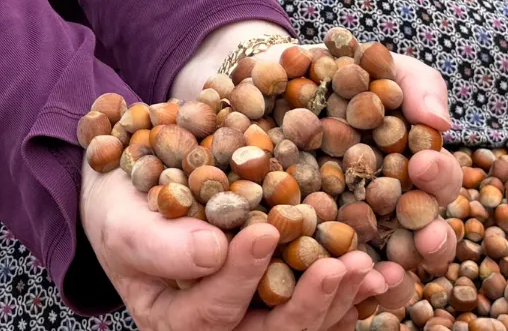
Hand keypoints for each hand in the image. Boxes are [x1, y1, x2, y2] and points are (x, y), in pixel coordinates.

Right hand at [80, 165, 390, 329]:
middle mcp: (220, 330)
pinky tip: (386, 272)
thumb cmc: (122, 207)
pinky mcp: (287, 300)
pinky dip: (357, 293)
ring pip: (305, 328)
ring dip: (343, 302)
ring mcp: (257, 319)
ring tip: (370, 268)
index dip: (242, 279)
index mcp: (176, 322)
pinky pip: (328, 311)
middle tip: (341, 264)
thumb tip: (211, 253)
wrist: (138, 191)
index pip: (213, 313)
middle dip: (310, 303)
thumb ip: (160, 243)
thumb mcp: (124, 220)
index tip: (266, 231)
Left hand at [175, 31, 463, 278]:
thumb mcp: (374, 64)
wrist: (263, 77)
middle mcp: (386, 214)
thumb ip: (413, 85)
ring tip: (379, 272)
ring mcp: (343, 237)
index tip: (422, 163)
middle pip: (421, 242)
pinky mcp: (296, 249)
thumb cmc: (332, 72)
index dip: (438, 180)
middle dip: (430, 243)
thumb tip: (439, 123)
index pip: (437, 187)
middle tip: (425, 236)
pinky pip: (312, 279)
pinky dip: (321, 288)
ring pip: (376, 274)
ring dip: (387, 280)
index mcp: (411, 173)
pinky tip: (318, 279)